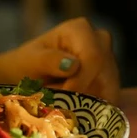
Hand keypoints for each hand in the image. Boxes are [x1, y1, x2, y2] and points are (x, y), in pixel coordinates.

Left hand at [0, 18, 120, 101]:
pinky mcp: (110, 77)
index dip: (81, 81)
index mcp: (81, 29)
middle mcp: (100, 40)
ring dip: (88, 103)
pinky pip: (110, 97)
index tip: (63, 97)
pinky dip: (93, 107)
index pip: (93, 57)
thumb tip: (73, 65)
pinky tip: (75, 107)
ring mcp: (108, 58)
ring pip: (110, 88)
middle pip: (106, 74)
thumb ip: (48, 60)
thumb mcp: (30, 62)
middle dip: (85, 95)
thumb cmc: (26, 65)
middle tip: (61, 104)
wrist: (26, 74)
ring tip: (64, 104)